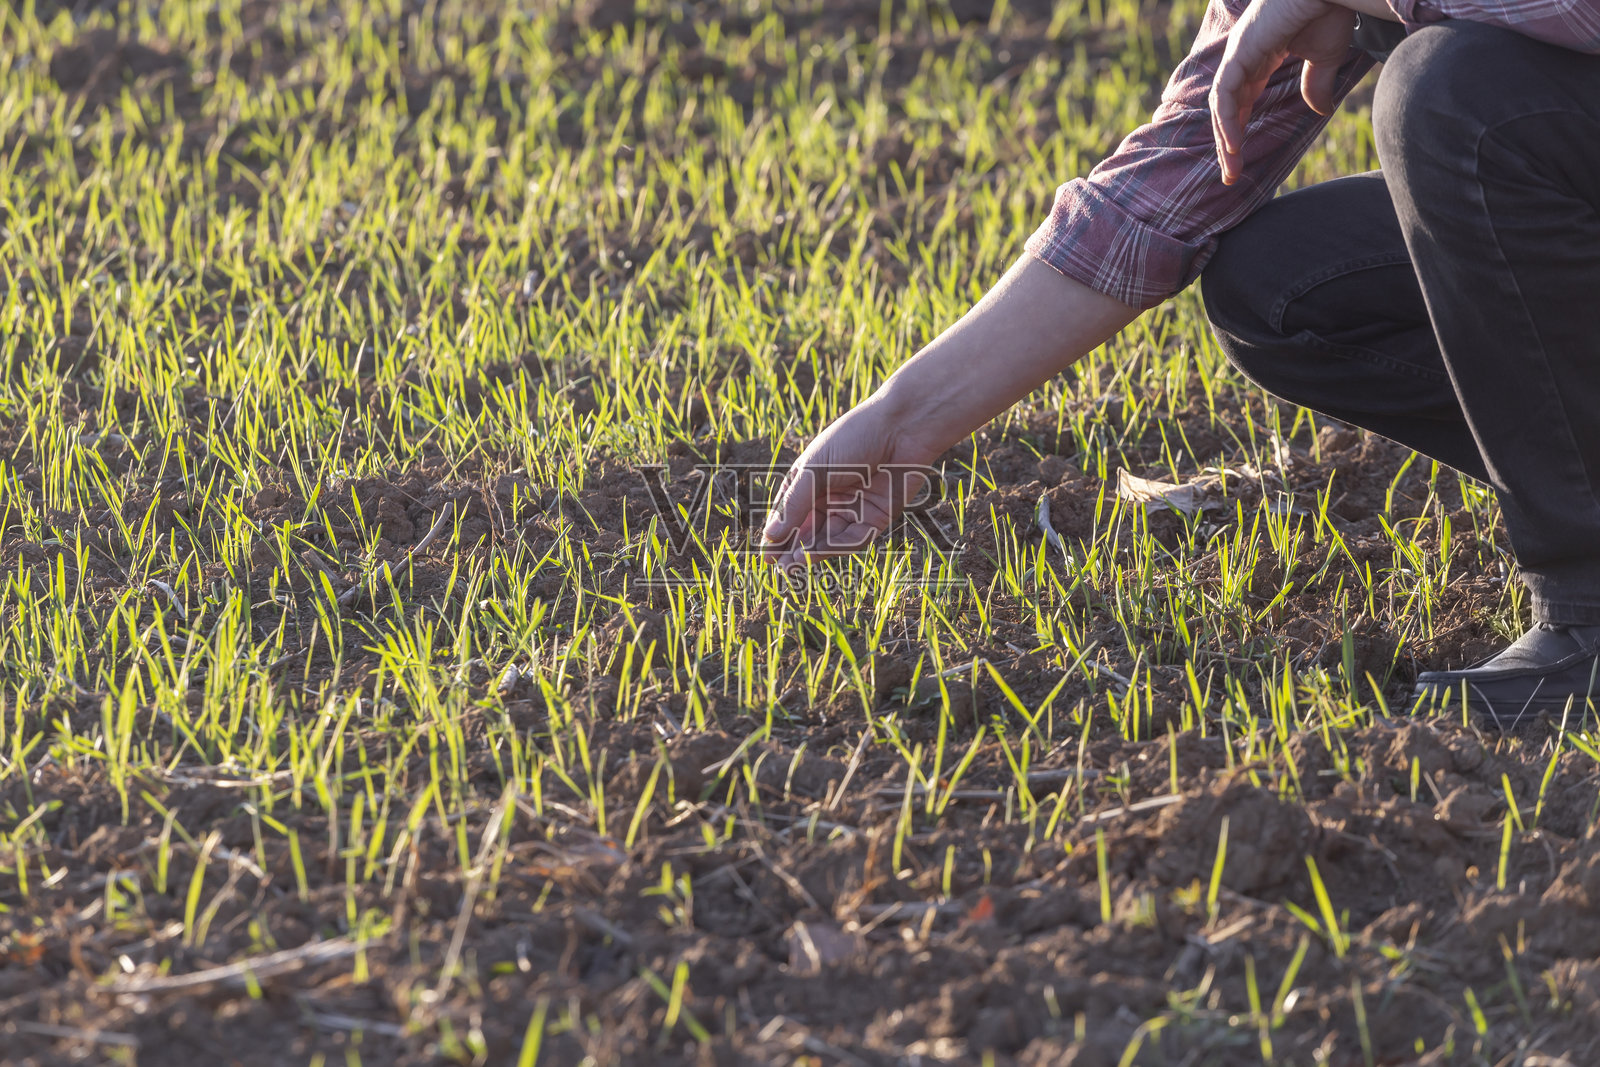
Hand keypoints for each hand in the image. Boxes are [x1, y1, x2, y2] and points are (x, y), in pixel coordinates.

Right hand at [760, 395, 941, 568]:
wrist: (902, 428)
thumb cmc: (853, 438)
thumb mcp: (815, 470)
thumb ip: (794, 505)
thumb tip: (770, 537)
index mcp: (810, 480)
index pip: (789, 514)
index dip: (778, 535)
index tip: (766, 555)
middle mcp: (831, 496)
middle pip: (809, 530)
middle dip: (793, 548)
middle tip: (779, 567)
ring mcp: (855, 507)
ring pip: (830, 538)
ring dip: (813, 551)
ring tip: (795, 562)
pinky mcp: (877, 517)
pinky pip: (855, 538)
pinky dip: (836, 547)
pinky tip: (817, 552)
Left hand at [1211, 0, 1355, 183]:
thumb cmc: (1329, 9)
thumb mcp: (1324, 57)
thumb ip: (1315, 83)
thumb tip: (1320, 111)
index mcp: (1260, 57)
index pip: (1241, 102)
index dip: (1239, 131)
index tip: (1241, 161)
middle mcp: (1243, 56)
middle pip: (1227, 108)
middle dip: (1226, 143)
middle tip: (1231, 175)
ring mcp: (1239, 52)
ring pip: (1222, 104)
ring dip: (1224, 138)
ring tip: (1232, 167)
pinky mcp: (1241, 50)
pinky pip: (1227, 92)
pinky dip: (1228, 119)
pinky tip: (1232, 143)